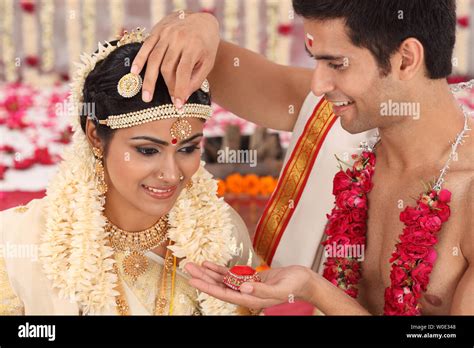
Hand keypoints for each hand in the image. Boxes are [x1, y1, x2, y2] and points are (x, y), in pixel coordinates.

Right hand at [131, 11, 219, 106]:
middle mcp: (178, 39)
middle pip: (167, 67)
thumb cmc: (206, 46)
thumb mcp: (207, 63)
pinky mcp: (157, 31)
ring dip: (149, 80)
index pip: (183, 71)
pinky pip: (146, 47)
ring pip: (154, 59)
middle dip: (168, 86)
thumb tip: (183, 98)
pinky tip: (134, 73)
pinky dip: (139, 60)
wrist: (201, 21)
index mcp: (193, 46)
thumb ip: (196, 80)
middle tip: (169, 101)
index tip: (178, 105)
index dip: (180, 89)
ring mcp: (166, 34)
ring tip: (146, 97)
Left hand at [185, 261, 314, 309]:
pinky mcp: (250, 278)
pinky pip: (231, 274)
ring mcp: (247, 286)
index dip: (207, 287)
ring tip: (193, 265)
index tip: (194, 280)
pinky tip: (209, 264)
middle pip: (219, 286)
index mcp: (251, 298)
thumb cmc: (295, 285)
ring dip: (208, 272)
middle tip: (187, 268)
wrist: (304, 281)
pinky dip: (219, 269)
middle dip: (202, 277)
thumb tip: (242, 287)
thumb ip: (261, 289)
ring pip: (222, 280)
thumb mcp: (279, 288)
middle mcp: (245, 293)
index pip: (224, 293)